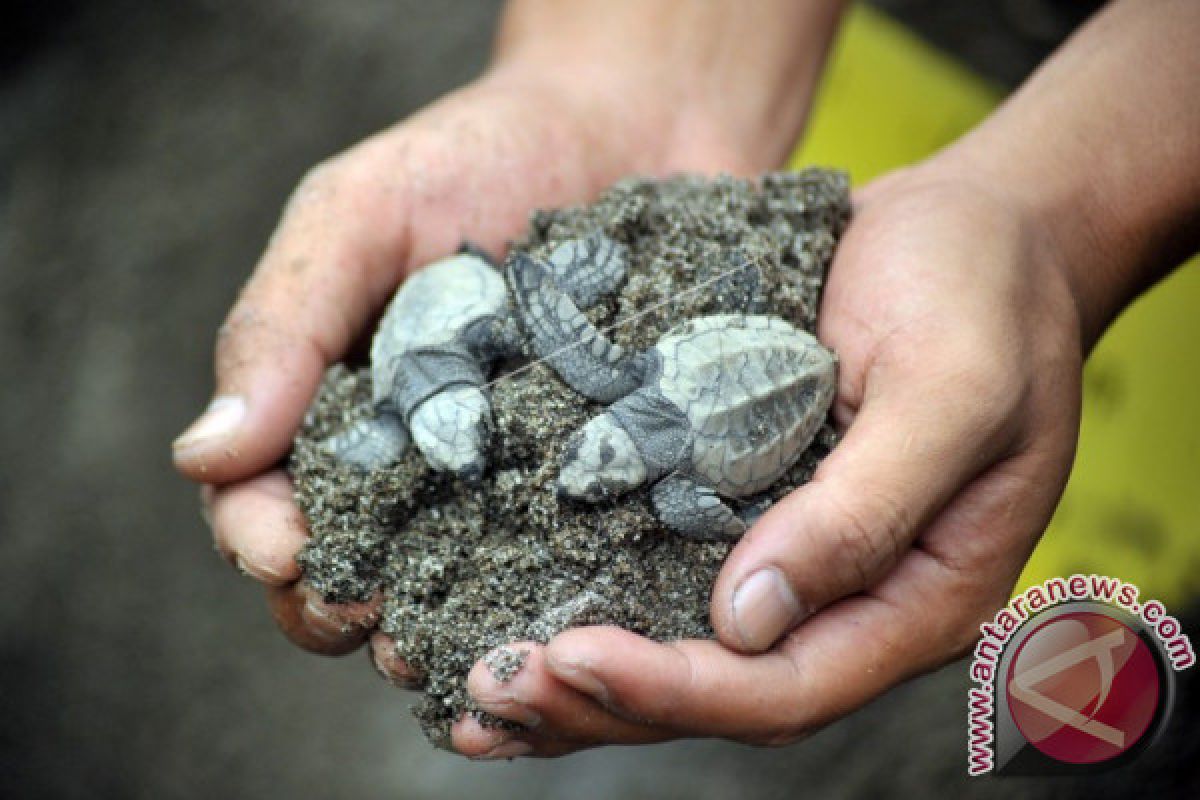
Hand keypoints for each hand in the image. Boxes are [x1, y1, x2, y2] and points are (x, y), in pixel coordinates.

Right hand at [172, 54, 783, 664]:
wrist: (627, 127)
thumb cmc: (476, 156)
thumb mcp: (359, 212)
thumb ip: (282, 324)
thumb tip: (203, 456)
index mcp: (337, 414)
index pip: (268, 505)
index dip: (264, 541)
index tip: (287, 554)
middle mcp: (421, 467)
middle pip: (359, 572)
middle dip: (353, 610)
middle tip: (380, 625)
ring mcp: (517, 484)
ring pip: (466, 591)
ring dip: (459, 631)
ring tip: (479, 644)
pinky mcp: (612, 483)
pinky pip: (584, 558)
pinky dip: (572, 595)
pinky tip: (580, 611)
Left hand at [455, 163, 1084, 756]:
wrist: (982, 229)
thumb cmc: (986, 294)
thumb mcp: (951, 389)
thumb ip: (863, 509)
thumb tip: (746, 620)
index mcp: (917, 596)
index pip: (788, 687)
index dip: (679, 689)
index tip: (572, 657)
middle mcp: (850, 597)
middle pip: (721, 689)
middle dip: (604, 699)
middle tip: (492, 684)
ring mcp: (797, 555)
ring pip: (684, 649)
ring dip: (582, 674)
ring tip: (475, 683)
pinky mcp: (750, 502)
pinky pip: (668, 573)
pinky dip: (593, 597)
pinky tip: (510, 600)